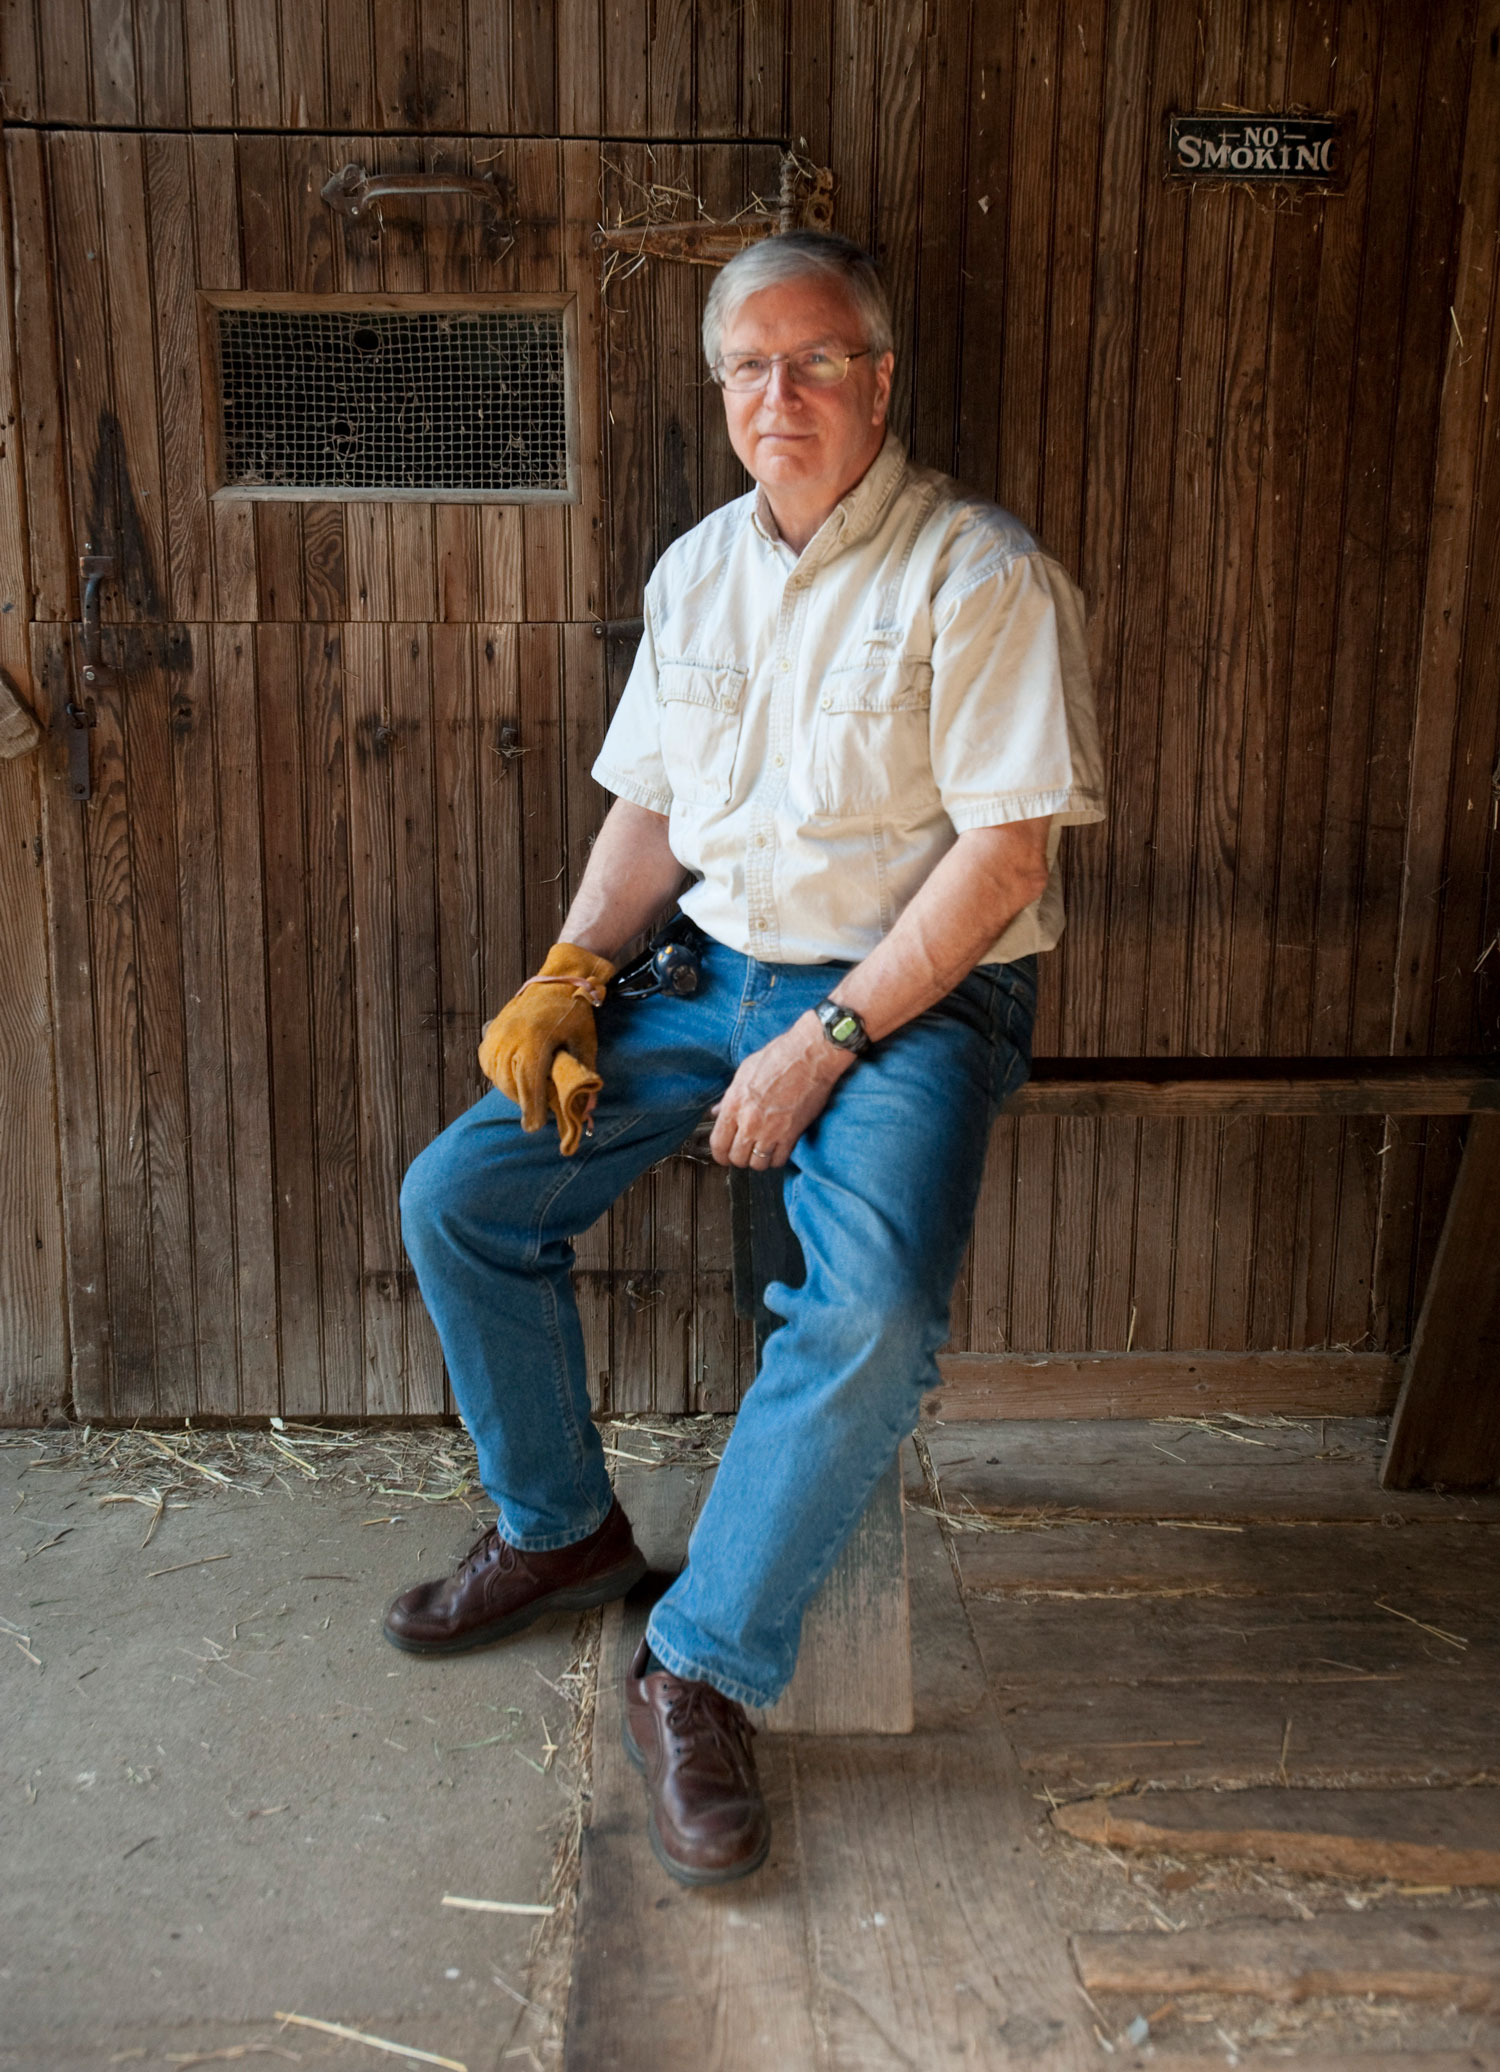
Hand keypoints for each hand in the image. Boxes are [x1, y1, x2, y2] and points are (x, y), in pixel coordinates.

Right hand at [478, 942, 614, 1144]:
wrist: (557, 980)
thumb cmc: (575, 1013)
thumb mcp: (585, 1044)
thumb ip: (584, 1077)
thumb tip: (588, 1111)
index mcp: (536, 1039)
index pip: (528, 1082)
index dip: (531, 1107)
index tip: (534, 1126)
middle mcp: (511, 1036)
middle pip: (511, 1083)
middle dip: (523, 1101)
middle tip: (536, 1113)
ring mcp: (498, 1032)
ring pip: (497, 1075)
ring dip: (511, 1089)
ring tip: (528, 1094)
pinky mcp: (491, 1031)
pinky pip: (489, 1063)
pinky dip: (499, 1075)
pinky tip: (512, 1078)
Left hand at [708, 1012, 852, 1168]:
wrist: (810, 1056)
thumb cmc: (779, 1057)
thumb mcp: (745, 1072)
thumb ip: (729, 1097)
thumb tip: (718, 1111)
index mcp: (734, 1105)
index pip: (718, 1143)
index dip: (719, 1154)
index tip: (723, 1155)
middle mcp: (749, 1122)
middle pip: (736, 1158)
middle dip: (738, 1158)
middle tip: (744, 1152)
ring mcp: (771, 1131)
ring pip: (757, 1164)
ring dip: (758, 1161)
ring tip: (761, 1152)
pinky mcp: (792, 1134)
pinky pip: (779, 1160)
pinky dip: (777, 1159)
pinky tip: (777, 1150)